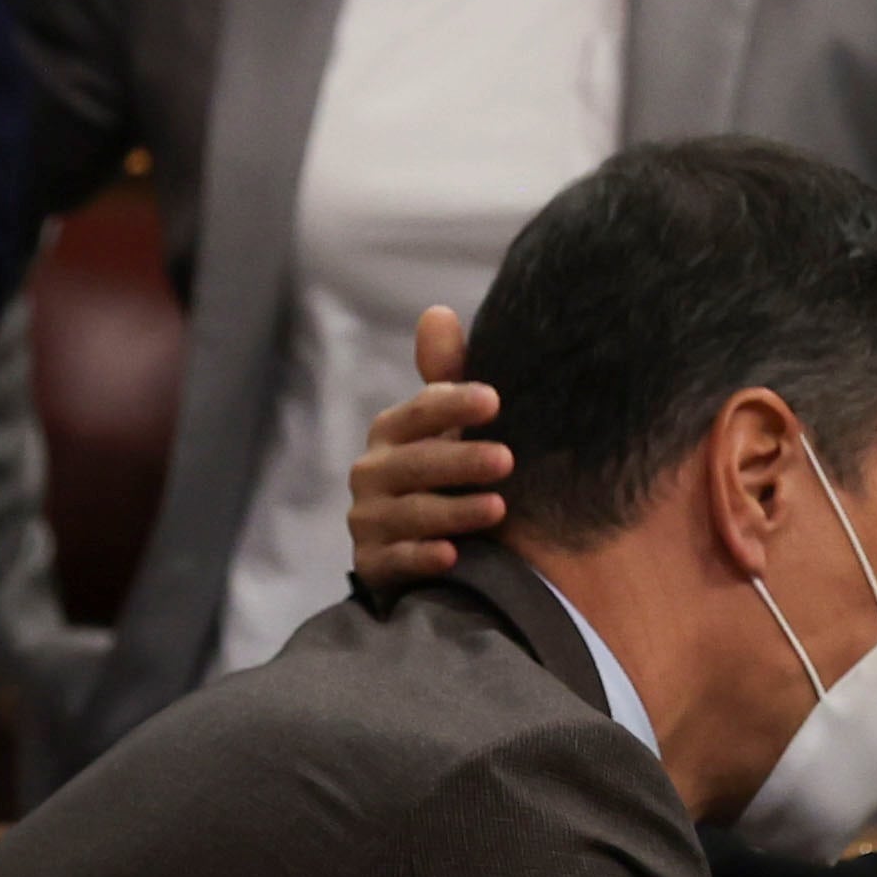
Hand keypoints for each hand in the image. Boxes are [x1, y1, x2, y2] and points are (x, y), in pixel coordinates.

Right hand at [350, 305, 511, 585]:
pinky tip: (454, 556)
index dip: (454, 403)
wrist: (422, 547)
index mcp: (393, 431)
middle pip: (414, 463)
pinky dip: (422, 557)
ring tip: (498, 509)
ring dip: (453, 510)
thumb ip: (447, 375)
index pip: (421, 411)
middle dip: (460, 459)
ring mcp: (369, 520)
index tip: (495, 401)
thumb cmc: (445, 474)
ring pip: (409, 513)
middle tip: (507, 459)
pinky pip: (394, 560)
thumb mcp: (451, 427)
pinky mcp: (373, 564)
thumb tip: (437, 312)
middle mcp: (372, 472)